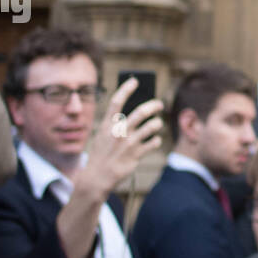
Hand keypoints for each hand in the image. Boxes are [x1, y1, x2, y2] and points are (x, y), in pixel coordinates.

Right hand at [73, 77, 163, 197]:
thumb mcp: (102, 136)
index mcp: (107, 125)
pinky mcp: (136, 154)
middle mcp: (118, 132)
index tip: (135, 81)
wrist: (98, 177)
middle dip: (153, 105)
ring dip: (157, 123)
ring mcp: (128, 143)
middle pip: (140, 112)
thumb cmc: (102, 154)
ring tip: (157, 123)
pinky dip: (156, 140)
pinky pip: (153, 142)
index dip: (126, 89)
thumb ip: (115, 124)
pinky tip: (154, 140)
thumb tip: (135, 111)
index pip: (117, 101)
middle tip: (159, 104)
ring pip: (151, 127)